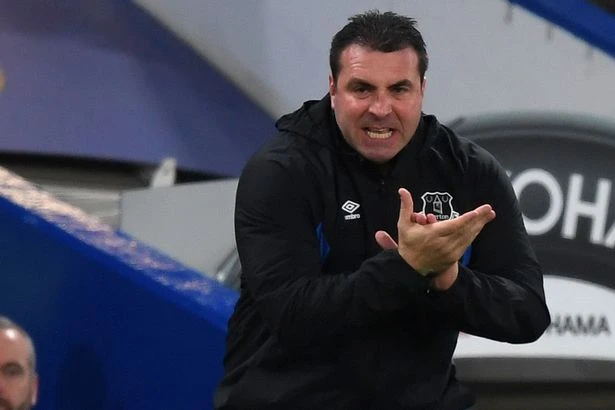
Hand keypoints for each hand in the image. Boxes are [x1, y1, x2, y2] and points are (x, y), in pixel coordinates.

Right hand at [376, 188, 494, 276]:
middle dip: (478, 219)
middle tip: (489, 209)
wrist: (410, 268)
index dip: (466, 219)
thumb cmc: (408, 243)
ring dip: (479, 226)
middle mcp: (444, 244)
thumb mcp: (404, 224)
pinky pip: (466, 244)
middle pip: (465, 230)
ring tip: (488, 216)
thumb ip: (406, 206)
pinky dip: (473, 235)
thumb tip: (402, 190)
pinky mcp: (453, 258)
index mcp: (433, 234)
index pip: (453, 225)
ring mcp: (450, 252)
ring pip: (468, 237)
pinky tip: (479, 227)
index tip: (477, 212)